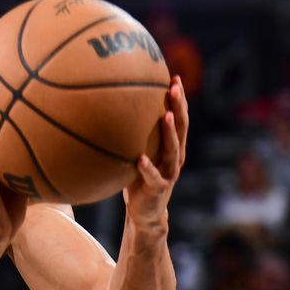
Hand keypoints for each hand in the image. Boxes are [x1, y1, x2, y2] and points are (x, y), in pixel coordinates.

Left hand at [123, 75, 187, 240]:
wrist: (145, 212)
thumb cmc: (137, 177)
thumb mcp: (136, 151)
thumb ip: (131, 133)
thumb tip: (108, 107)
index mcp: (171, 146)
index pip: (178, 118)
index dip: (179, 98)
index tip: (174, 77)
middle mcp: (174, 157)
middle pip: (181, 128)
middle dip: (179, 107)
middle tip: (174, 87)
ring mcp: (168, 173)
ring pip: (173, 150)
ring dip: (170, 132)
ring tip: (165, 116)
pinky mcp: (158, 189)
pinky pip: (153, 177)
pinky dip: (147, 168)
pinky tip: (140, 159)